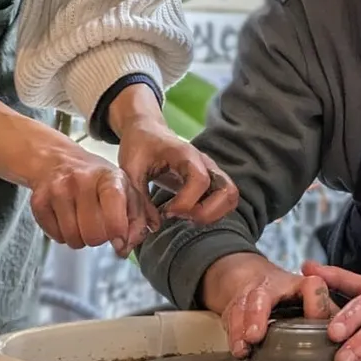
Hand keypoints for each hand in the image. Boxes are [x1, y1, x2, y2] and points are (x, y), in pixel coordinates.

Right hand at [26, 145, 161, 257]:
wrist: (58, 161)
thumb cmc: (96, 179)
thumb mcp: (126, 190)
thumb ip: (137, 219)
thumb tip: (125, 247)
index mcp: (109, 177)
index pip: (115, 210)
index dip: (117, 230)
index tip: (118, 236)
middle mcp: (81, 180)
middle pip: (93, 233)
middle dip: (98, 237)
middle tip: (98, 226)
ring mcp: (57, 190)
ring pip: (73, 238)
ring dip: (80, 238)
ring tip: (81, 222)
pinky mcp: (38, 201)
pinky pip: (55, 236)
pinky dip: (62, 235)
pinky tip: (66, 219)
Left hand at [115, 121, 237, 227]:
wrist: (148, 132)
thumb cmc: (139, 148)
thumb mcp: (129, 171)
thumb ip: (138, 200)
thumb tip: (153, 227)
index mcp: (185, 154)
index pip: (200, 179)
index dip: (186, 202)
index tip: (166, 212)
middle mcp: (205, 162)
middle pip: (227, 190)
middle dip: (206, 213)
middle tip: (179, 216)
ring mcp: (212, 170)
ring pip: (231, 196)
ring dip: (212, 214)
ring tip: (186, 216)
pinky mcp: (212, 179)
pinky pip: (225, 199)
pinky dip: (213, 212)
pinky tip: (188, 213)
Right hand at [202, 253, 335, 357]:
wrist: (251, 277)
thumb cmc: (290, 294)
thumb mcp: (312, 299)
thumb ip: (328, 313)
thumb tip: (351, 337)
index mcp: (300, 284)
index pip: (310, 287)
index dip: (314, 304)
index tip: (316, 321)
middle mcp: (272, 287)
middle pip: (262, 296)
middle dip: (258, 315)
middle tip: (256, 335)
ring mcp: (250, 296)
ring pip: (242, 307)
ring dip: (240, 328)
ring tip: (244, 347)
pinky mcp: (235, 307)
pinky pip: (230, 319)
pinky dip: (232, 335)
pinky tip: (238, 349)